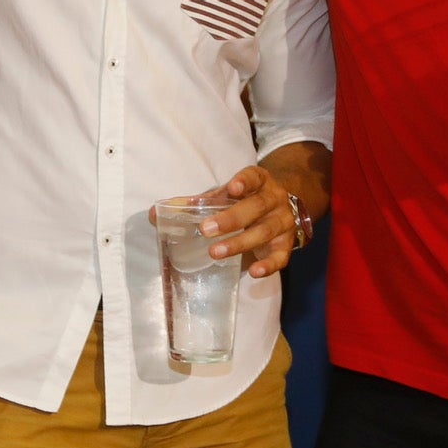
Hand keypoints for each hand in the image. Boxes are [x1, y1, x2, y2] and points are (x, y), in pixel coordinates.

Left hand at [185, 164, 299, 278]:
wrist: (280, 208)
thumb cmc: (246, 200)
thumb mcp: (227, 195)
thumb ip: (200, 202)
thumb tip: (161, 211)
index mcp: (260, 181)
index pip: (254, 177)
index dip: (244, 181)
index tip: (232, 188)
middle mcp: (275, 199)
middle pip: (257, 206)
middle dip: (231, 219)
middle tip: (206, 229)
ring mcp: (283, 221)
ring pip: (264, 231)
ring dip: (239, 243)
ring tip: (215, 252)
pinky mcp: (286, 244)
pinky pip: (280, 256)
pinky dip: (268, 265)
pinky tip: (254, 271)